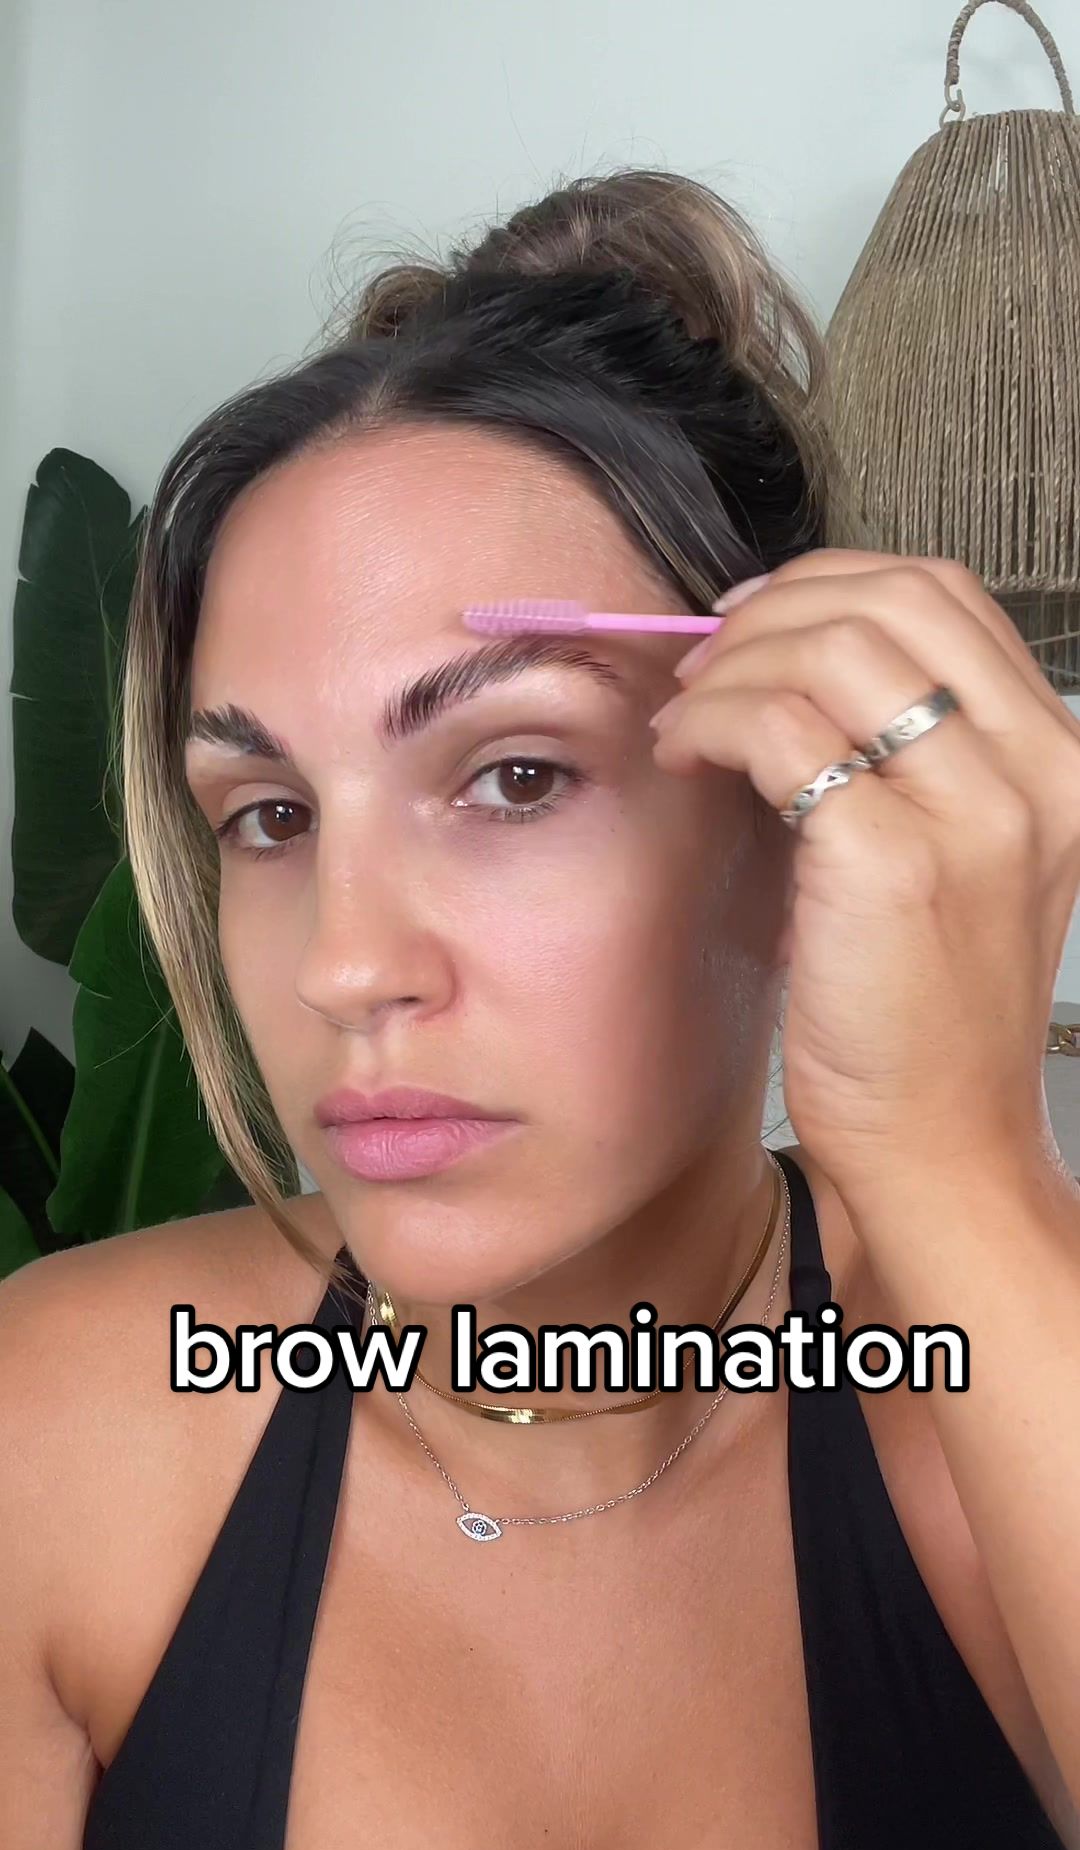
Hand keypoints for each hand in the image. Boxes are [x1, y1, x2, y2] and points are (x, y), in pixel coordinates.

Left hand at [649, 550, 1079, 1201]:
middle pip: (887, 601)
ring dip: (727, 669)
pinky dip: (709, 725)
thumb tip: (788, 658)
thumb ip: (909, 756)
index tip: (754, 622)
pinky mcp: (890, 861)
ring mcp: (972, 815)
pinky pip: (776, 729)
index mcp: (1057, 762)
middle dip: (768, 613)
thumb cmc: (925, 1013)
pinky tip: (683, 760)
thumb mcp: (956, 861)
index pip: (944, 597)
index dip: (829, 583)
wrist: (941, 1144)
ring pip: (828, 650)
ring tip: (684, 719)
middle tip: (701, 665)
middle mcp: (1036, 774)